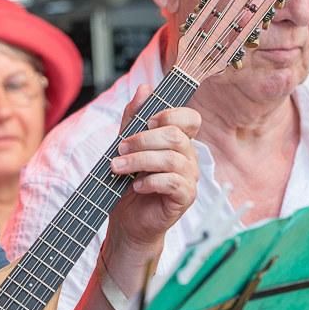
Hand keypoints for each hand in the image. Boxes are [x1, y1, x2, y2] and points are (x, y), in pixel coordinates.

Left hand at [103, 84, 200, 287]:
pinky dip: (150, 182)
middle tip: (120, 150)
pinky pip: (173, 182)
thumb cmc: (128, 183)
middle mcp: (188, 157)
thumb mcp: (125, 146)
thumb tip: (145, 88)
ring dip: (140, 161)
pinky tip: (136, 186)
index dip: (170, 114)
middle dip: (142, 141)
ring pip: (171, 159)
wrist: (127, 221)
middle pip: (175, 136)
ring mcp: (190, 177)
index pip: (190, 118)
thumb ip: (133, 119)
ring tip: (118, 168)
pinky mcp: (186, 197)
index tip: (145, 122)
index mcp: (178, 141)